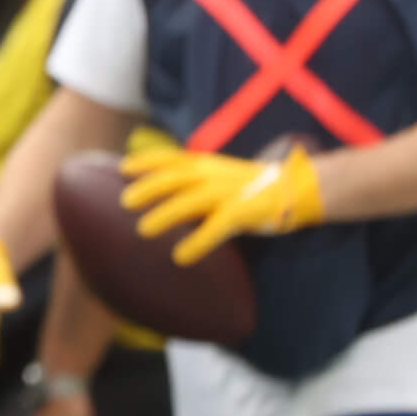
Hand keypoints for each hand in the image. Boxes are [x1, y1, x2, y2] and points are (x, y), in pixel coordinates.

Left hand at [120, 144, 324, 265]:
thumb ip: (193, 181)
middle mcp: (212, 175)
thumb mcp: (218, 174)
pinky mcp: (241, 213)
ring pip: (189, 202)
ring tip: (142, 230)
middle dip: (147, 189)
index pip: (170, 158)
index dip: (145, 161)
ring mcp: (226, 193)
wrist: (294, 188)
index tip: (122, 168)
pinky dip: (196, 243)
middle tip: (124, 202)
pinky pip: (215, 229)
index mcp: (205, 164)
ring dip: (164, 215)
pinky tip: (180, 257)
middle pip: (172, 179)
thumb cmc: (250, 184)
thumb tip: (161, 193)